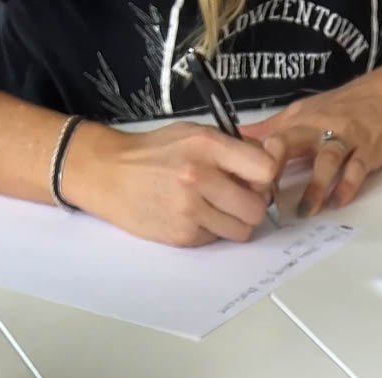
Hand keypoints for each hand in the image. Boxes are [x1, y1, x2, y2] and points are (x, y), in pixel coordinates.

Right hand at [62, 120, 280, 246]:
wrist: (110, 173)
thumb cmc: (155, 153)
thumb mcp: (193, 134)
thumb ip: (232, 148)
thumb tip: (271, 161)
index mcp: (207, 145)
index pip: (264, 168)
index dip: (268, 176)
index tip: (259, 178)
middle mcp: (200, 176)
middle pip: (257, 208)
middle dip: (252, 205)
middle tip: (237, 197)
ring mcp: (190, 209)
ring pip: (242, 230)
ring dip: (234, 222)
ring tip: (213, 207)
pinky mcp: (183, 235)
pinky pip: (217, 239)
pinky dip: (211, 230)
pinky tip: (192, 215)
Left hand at [243, 61, 381, 217]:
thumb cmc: (344, 108)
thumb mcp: (304, 112)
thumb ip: (274, 128)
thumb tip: (238, 137)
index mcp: (300, 121)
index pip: (270, 139)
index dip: (254, 162)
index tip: (244, 187)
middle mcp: (318, 127)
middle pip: (291, 141)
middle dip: (276, 165)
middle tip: (265, 196)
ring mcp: (345, 138)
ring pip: (326, 160)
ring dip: (316, 186)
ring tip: (306, 212)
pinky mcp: (368, 149)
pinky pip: (356, 169)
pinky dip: (347, 187)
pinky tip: (338, 203)